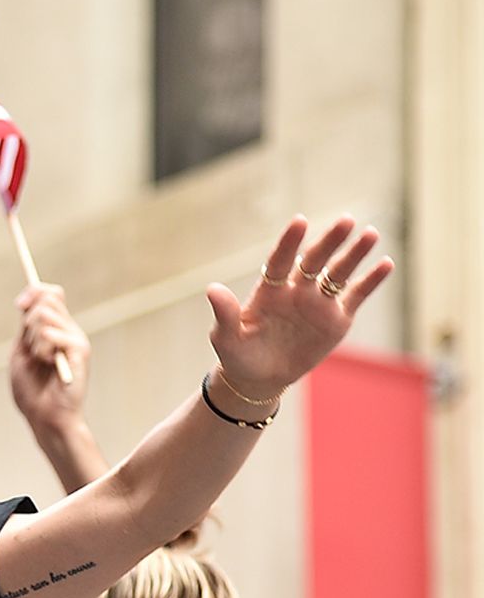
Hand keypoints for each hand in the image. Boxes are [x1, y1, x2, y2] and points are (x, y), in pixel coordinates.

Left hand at [9, 283, 90, 430]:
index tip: (19, 304)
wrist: (43, 416)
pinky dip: (41, 349)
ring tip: (40, 360)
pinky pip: (50, 333)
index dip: (34, 292)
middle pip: (47, 299)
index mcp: (56, 329)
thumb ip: (26, 326)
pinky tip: (49, 364)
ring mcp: (76, 338)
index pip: (51, 294)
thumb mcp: (21, 351)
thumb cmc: (31, 390)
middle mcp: (69, 330)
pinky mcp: (80, 349)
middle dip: (28, 320)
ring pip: (44, 315)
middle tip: (30, 347)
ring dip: (33, 339)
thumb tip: (28, 298)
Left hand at [205, 215, 392, 396]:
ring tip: (370, 233)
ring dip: (354, 255)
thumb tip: (212, 289)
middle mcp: (296, 290)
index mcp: (269, 290)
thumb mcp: (226, 337)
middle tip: (346, 220)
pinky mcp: (336, 319)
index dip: (290, 242)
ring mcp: (318, 303)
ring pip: (339, 273)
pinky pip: (356, 296)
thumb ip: (224, 313)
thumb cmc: (238, 354)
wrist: (259, 377)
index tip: (300, 221)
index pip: (280, 260)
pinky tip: (385, 264)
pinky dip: (370, 281)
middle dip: (330, 241)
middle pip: (315, 260)